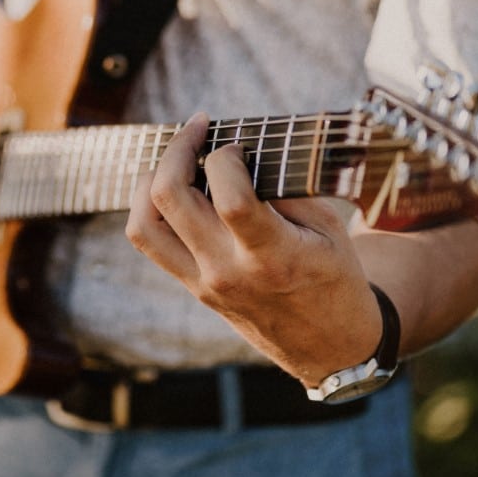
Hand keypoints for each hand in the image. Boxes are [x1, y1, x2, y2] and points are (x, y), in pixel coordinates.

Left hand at [125, 113, 382, 385]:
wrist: (327, 348)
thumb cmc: (334, 278)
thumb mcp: (328, 229)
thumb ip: (284, 188)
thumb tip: (241, 149)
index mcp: (272, 256)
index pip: (230, 199)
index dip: (224, 157)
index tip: (237, 145)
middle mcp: (228, 271)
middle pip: (170, 200)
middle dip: (177, 150)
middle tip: (197, 128)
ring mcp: (204, 283)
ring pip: (143, 225)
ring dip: (149, 181)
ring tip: (174, 158)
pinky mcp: (193, 288)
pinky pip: (150, 243)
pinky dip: (148, 208)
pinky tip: (171, 187)